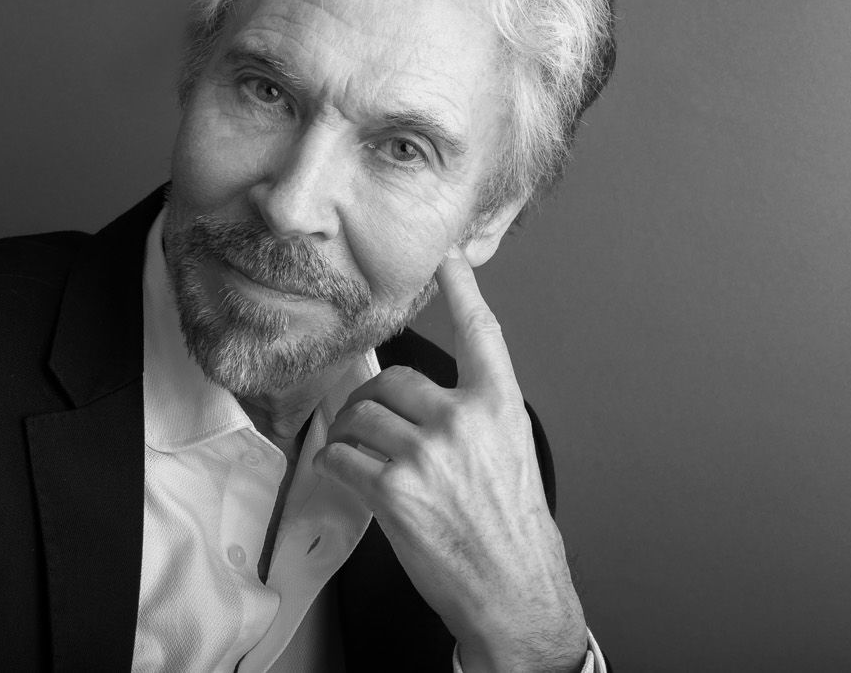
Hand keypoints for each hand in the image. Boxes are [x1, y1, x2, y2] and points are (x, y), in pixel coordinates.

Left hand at [314, 250, 586, 671]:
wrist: (514, 593)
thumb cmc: (512, 531)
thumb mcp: (509, 456)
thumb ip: (471, 417)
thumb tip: (421, 401)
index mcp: (498, 408)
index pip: (481, 333)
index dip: (463, 290)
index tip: (449, 257)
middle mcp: (462, 421)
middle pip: (392, 380)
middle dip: (372, 402)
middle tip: (370, 425)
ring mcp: (425, 454)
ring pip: (360, 417)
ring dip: (350, 435)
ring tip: (362, 458)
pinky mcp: (392, 489)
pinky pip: (340, 457)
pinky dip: (336, 466)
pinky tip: (349, 478)